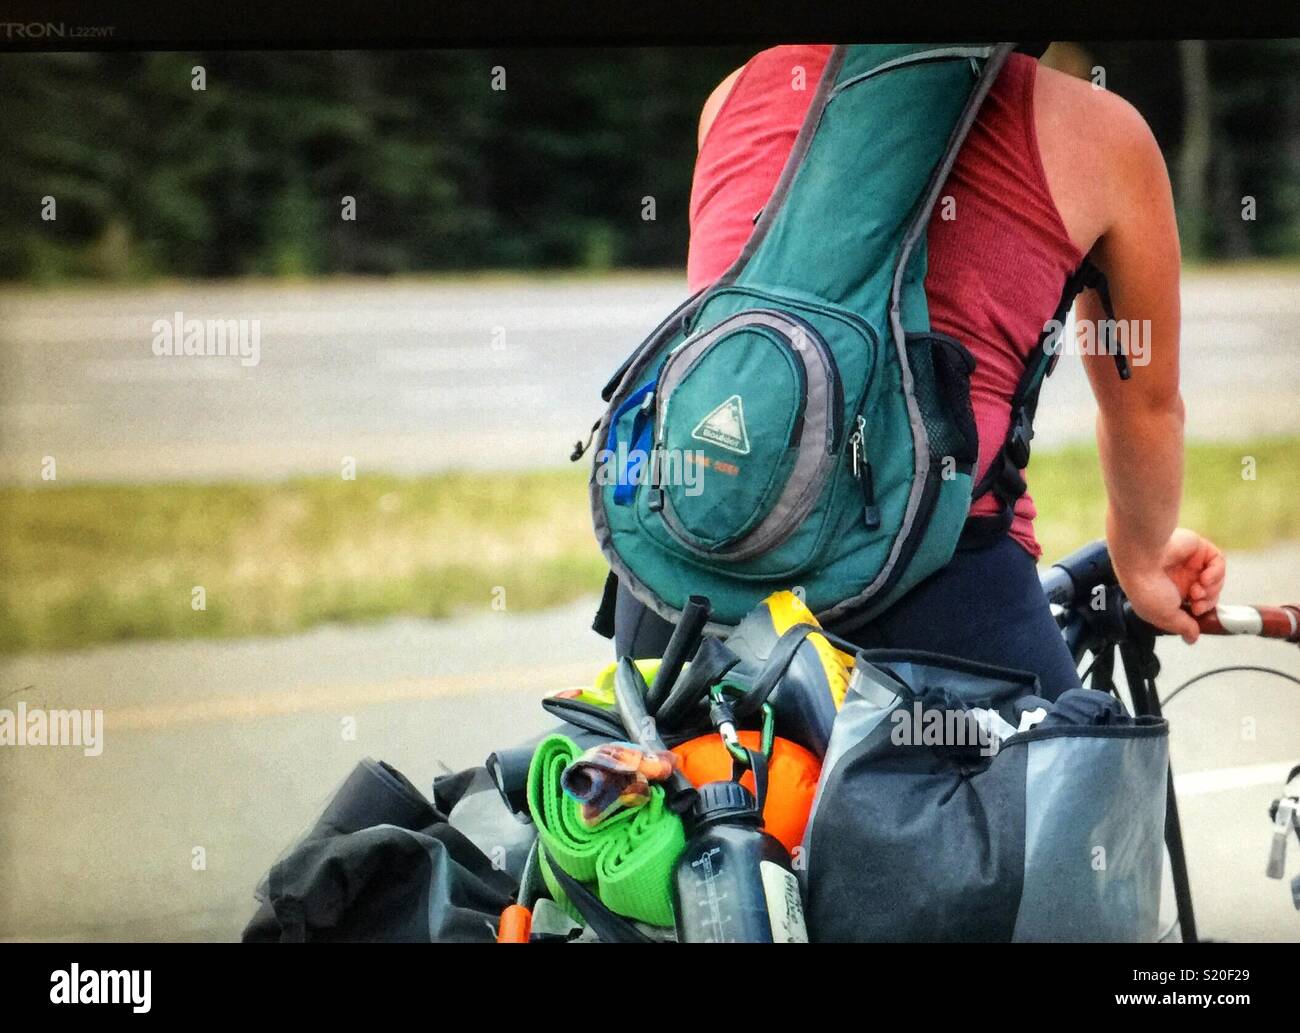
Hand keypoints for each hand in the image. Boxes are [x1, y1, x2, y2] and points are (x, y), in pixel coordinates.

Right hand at [1117, 528, 1225, 642]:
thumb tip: (1192, 639)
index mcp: (1168, 595)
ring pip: (1215, 580)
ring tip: (1197, 589)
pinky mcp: (1198, 549)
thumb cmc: (1146, 588)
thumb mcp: (1164, 616)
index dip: (1200, 613)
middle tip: (1198, 604)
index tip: (1197, 615)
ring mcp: (1189, 564)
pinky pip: (1217, 562)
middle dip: (1207, 602)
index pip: (1193, 606)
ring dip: (1211, 589)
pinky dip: (1216, 572)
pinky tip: (1204, 578)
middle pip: (1208, 595)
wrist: (1143, 558)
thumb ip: (1183, 627)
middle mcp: (1179, 579)